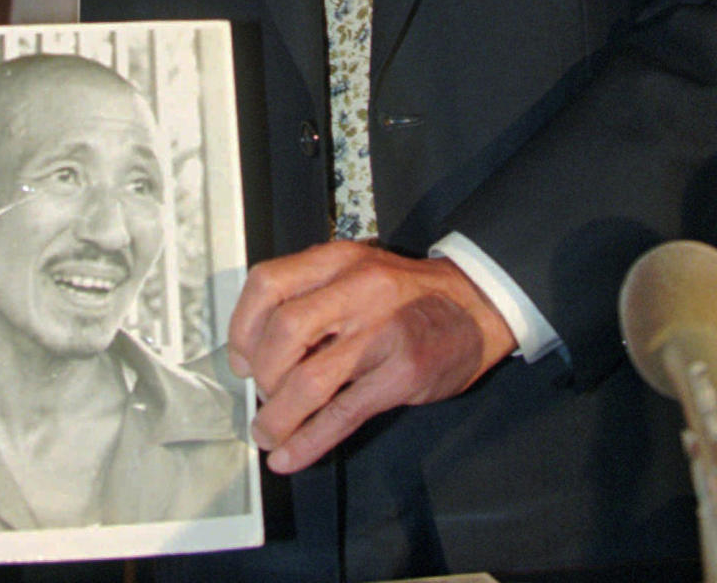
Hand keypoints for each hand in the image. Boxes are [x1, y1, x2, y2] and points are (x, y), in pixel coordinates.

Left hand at [228, 240, 516, 472]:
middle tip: (262, 394)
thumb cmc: (408, 295)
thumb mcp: (358, 273)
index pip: (268, 283)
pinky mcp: (404, 372)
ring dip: (277, 417)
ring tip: (268, 433)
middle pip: (283, 332)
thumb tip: (259, 348)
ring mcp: (383, 331)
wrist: (476, 304)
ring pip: (309, 379)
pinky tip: (291, 456)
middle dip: (262, 373)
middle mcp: (358, 288)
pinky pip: (344, 413)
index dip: (242, 327)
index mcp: (339, 260)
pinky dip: (309, 441)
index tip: (239, 357)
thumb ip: (314, 297)